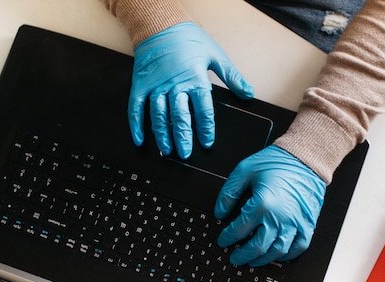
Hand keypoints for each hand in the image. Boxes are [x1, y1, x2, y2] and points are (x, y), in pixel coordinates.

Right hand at [128, 22, 253, 158]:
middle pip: (179, 116)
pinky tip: (140, 139)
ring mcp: (155, 86)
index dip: (206, 128)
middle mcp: (174, 85)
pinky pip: (136, 108)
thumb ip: (232, 77)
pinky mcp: (140, 84)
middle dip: (183, 137)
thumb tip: (248, 93)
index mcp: (195, 79)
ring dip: (162, 134)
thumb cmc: (189, 40)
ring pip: (158, 115)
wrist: (161, 25)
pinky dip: (136, 125)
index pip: (203, 109)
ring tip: (167, 150)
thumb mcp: (216, 56)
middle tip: (185, 154)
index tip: (207, 142)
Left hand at [214, 145, 326, 265]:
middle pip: (257, 247)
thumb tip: (219, 212)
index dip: (227, 238)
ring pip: (277, 252)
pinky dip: (287, 255)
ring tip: (253, 261)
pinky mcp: (308, 223)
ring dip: (262, 259)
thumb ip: (228, 193)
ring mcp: (295, 223)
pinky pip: (299, 247)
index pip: (238, 230)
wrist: (305, 157)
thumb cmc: (277, 162)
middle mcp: (279, 217)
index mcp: (262, 204)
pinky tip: (278, 255)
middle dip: (242, 255)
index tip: (223, 240)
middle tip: (234, 258)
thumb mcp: (244, 170)